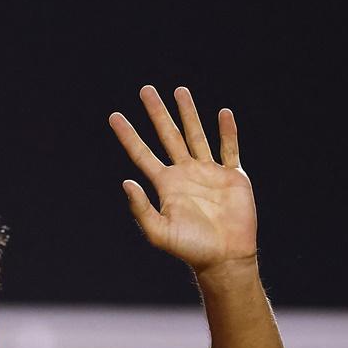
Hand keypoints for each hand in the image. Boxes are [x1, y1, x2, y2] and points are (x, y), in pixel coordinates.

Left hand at [109, 86, 257, 275]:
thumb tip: (126, 183)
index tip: (114, 116)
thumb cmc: (190, 248)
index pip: (142, 153)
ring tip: (180, 90)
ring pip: (197, 136)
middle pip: (168, 136)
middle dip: (157, 113)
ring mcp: (209, 173)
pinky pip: (230, 149)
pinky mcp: (233, 177)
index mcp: (166, 185)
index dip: (128, 135)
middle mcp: (185, 174)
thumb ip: (141, 208)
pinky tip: (223, 113)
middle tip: (146, 89)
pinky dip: (228, 132)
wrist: (224, 258)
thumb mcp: (158, 232)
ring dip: (189, 113)